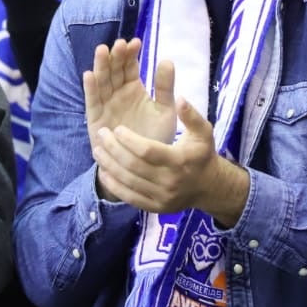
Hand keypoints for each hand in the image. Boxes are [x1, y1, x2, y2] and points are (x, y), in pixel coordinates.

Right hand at [84, 39, 176, 200]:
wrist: (145, 165)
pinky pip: (92, 101)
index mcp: (133, 88)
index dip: (130, 54)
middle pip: (113, 70)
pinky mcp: (96, 118)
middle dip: (115, 57)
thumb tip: (167, 60)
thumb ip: (165, 87)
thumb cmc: (156, 136)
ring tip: (103, 51)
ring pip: (102, 82)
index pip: (130, 66)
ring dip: (101, 66)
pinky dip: (90, 88)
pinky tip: (89, 75)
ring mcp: (105, 105)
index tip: (136, 42)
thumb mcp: (165, 110)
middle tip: (119, 44)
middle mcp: (117, 93)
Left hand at [91, 96, 250, 225]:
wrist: (209, 187)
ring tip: (97, 149)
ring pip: (128, 181)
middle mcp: (170, 181)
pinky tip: (103, 170)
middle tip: (101, 135)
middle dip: (113, 149)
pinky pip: (129, 196)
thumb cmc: (201, 154)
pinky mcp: (155, 208)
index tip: (117, 129)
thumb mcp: (203, 132)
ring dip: (109, 165)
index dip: (129, 140)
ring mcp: (162, 197)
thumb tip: (179, 98)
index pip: (148, 151)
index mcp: (180, 161)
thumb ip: (191, 115)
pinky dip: (113, 184)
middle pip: (133, 165)